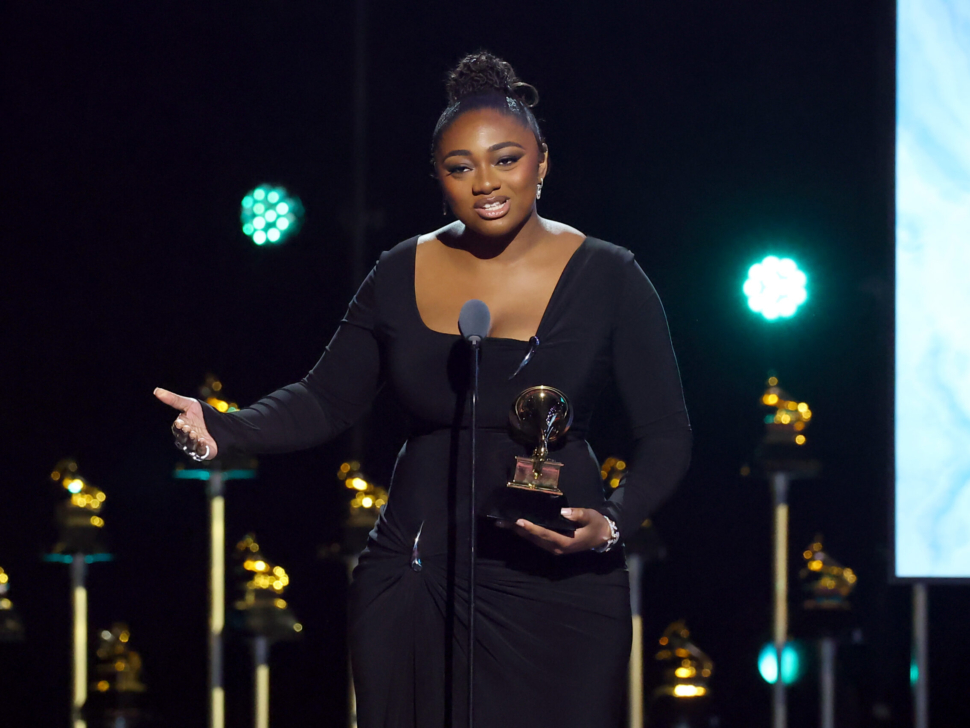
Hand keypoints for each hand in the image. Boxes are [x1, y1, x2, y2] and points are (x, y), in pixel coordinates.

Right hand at [154, 387, 217, 460]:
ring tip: (194, 434)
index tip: (180, 422)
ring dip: (191, 441)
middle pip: (181, 438)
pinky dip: (200, 447)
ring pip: (189, 446)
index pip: (176, 429)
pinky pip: (200, 452)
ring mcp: (194, 446)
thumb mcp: (189, 404)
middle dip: (184, 434)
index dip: (178, 427)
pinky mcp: (204, 451)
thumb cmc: (201, 414)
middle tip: (188, 428)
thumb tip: (156, 390)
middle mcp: (185, 438)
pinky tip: (202, 441)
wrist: (220, 422)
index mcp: (180, 428)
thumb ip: (173, 399)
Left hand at [496, 508, 611, 555]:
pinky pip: (536, 539)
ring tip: (502, 523)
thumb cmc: (596, 525)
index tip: (519, 521)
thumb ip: (577, 514)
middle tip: (501, 521)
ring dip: (518, 531)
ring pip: (533, 540)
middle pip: (534, 538)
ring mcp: (554, 548)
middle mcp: (557, 548)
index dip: (532, 528)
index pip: (545, 534)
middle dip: (517, 529)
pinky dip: (525, 532)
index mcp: (566, 542)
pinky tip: (515, 526)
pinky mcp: (553, 545)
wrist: (603, 536)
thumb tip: (561, 511)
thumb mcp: (590, 517)